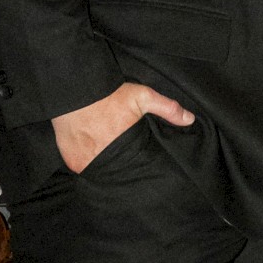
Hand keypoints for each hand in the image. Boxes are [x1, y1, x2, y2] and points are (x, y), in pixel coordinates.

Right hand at [51, 81, 193, 173]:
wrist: (75, 90)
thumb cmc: (109, 94)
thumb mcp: (143, 96)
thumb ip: (167, 108)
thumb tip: (190, 120)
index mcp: (124, 148)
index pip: (137, 165)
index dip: (141, 164)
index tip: (145, 162)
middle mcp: (104, 161)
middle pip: (119, 171)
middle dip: (125, 167)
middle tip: (128, 159)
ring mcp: (86, 163)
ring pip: (102, 172)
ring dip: (107, 166)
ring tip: (112, 157)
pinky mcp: (73, 162)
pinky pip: (84, 168)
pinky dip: (90, 163)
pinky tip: (96, 155)